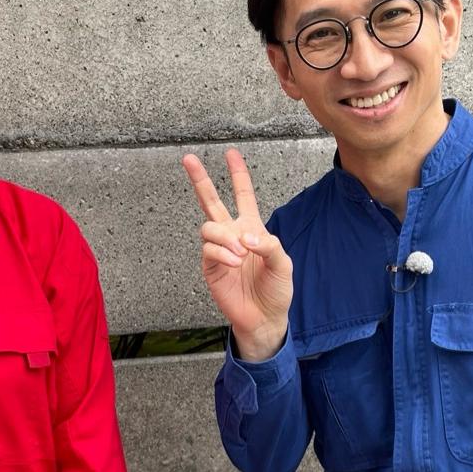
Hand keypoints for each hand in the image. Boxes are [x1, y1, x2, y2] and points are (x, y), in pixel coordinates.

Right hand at [182, 148, 292, 361]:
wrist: (264, 317)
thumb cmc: (276, 290)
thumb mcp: (283, 263)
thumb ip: (268, 244)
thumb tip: (244, 237)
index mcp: (252, 229)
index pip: (243, 196)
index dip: (238, 175)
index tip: (231, 154)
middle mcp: (232, 236)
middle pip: (211, 201)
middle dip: (200, 179)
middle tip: (189, 158)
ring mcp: (219, 251)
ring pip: (208, 227)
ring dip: (225, 237)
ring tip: (240, 255)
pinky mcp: (210, 267)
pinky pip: (209, 250)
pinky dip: (223, 254)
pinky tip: (234, 263)